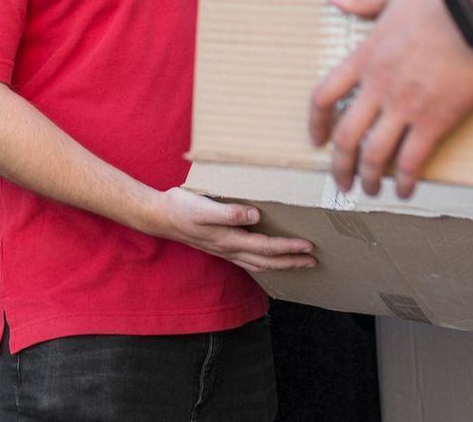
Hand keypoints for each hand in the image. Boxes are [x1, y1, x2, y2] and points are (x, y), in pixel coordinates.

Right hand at [141, 188, 315, 272]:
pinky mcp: (220, 246)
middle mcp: (229, 249)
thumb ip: (228, 213)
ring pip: (258, 264)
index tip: (308, 246)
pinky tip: (268, 259)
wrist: (159, 217)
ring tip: (298, 262)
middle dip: (291, 262)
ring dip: (281, 264)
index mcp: (229, 240)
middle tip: (313, 261)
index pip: (266, 247)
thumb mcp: (203, 207)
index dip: (288, 248)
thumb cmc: (181, 208)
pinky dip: (264, 262)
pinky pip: (249, 260)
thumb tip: (255, 215)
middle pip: (267, 262)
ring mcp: (225, 250)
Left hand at [309, 0, 472, 199]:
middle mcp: (378, 87)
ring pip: (374, 154)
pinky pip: (413, 159)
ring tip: (369, 191)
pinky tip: (405, 190)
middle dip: (339, 165)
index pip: (324, 96)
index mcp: (365, 57)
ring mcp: (405, 106)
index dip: (316, 122)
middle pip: (345, 136)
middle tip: (341, 182)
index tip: (317, 139)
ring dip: (368, 178)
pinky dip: (405, 180)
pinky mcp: (435, 120)